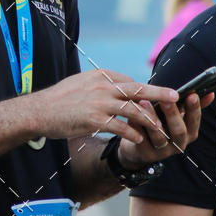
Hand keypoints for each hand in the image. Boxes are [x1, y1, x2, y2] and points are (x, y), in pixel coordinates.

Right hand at [28, 69, 181, 142]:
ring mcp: (100, 103)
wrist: (39, 111)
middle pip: (139, 90)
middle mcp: (103, 87)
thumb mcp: (81, 82)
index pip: (130, 81)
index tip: (159, 95)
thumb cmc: (60, 99)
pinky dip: (133, 133)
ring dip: (150, 120)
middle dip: (160, 94)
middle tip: (176, 97)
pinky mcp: (95, 120)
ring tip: (161, 129)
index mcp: (101, 76)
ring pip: (134, 110)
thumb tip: (118, 85)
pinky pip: (122, 127)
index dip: (146, 90)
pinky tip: (139, 139)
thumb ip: (101, 83)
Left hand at [117, 91, 214, 169]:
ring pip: (159, 136)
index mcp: (189, 133)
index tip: (192, 94)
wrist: (140, 146)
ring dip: (152, 119)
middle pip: (178, 130)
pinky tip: (131, 116)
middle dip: (173, 114)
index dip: (194, 109)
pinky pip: (141, 140)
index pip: (194, 121)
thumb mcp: (177, 116)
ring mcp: (163, 152)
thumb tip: (210, 93)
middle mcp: (179, 144)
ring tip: (144, 102)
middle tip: (166, 99)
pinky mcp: (146, 155)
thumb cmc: (162, 125)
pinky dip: (136, 127)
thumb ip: (190, 106)